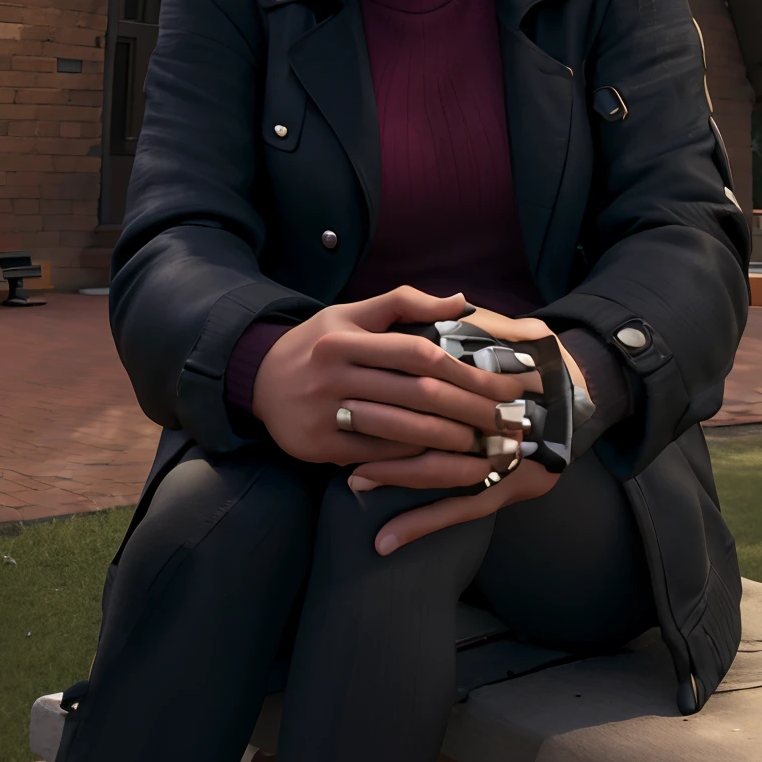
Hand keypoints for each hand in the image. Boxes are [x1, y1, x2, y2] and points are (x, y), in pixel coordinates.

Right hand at [250, 287, 520, 467]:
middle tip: (502, 421)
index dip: (462, 370)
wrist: (258, 380)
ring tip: (482, 445)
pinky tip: (443, 461)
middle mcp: (333, 374)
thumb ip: (404, 303)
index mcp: (344, 337)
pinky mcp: (319, 446)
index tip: (497, 384)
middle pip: (414, 395)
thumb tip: (461, 300)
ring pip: (399, 430)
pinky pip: (376, 455)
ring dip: (447, 441)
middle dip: (466, 410)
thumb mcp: (351, 313)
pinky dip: (413, 459)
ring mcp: (324, 413)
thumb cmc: (317, 343)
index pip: (416, 353)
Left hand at [345, 308, 586, 553]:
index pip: (436, 391)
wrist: (581, 398)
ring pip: (440, 478)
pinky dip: (420, 525)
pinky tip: (385, 541)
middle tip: (341, 438)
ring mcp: (499, 464)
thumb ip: (477, 324)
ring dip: (393, 480)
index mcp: (491, 386)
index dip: (394, 396)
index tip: (351, 396)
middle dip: (384, 440)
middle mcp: (495, 426)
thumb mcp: (513, 332)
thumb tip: (447, 306)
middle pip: (433, 437)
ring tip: (352, 481)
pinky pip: (456, 513)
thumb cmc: (538, 362)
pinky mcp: (501, 493)